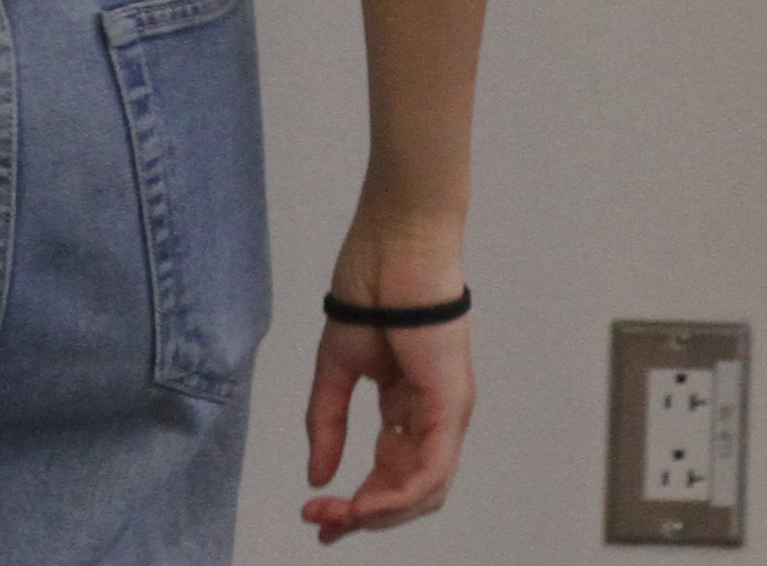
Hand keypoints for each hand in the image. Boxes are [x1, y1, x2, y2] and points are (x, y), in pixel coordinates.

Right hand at [302, 231, 473, 538]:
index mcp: (409, 407)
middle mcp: (435, 417)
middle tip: (321, 526)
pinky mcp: (451, 403)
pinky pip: (431, 468)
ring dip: (379, 513)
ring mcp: (448, 413)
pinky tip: (365, 503)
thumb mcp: (336, 366)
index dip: (354, 500)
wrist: (394, 240)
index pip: (387, 471)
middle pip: (407, 490)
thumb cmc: (371, 286)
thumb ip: (327, 421)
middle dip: (363, 516)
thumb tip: (317, 475)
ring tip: (337, 516)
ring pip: (424, 491)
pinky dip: (398, 494)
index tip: (315, 513)